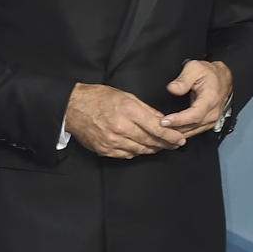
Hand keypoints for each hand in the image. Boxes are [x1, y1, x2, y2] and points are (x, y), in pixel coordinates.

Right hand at [64, 83, 187, 158]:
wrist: (72, 107)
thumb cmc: (98, 98)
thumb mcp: (125, 96)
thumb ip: (146, 109)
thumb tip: (162, 119)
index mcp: (128, 111)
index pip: (157, 128)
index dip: (171, 136)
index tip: (180, 139)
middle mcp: (121, 128)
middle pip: (151, 141)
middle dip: (166, 144)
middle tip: (175, 144)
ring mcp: (112, 141)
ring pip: (140, 150)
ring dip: (153, 149)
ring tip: (161, 146)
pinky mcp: (105, 150)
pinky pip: (127, 155)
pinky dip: (137, 152)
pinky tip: (142, 148)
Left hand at [160, 60, 232, 135]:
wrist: (222, 78)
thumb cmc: (210, 74)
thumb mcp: (195, 68)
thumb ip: (183, 79)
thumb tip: (173, 88)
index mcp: (210, 99)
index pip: (194, 115)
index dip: (178, 120)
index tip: (164, 121)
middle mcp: (212, 113)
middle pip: (191, 127)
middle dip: (173, 129)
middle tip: (156, 127)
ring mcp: (211, 120)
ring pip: (191, 132)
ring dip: (176, 133)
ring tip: (160, 130)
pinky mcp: (207, 123)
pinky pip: (193, 132)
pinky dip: (181, 133)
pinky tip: (170, 131)